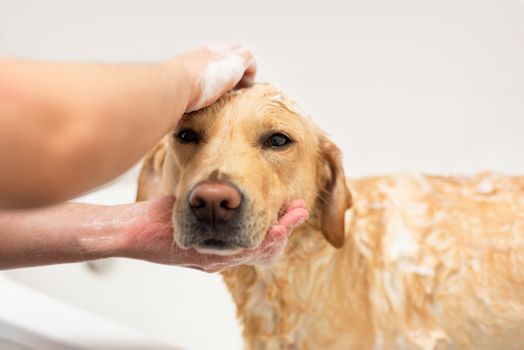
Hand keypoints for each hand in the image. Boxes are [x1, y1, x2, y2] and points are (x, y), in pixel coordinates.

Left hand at [124, 197, 308, 271]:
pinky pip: (242, 253)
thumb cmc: (159, 215)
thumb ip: (213, 199)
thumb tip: (228, 182)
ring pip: (259, 250)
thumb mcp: (192, 204)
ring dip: (281, 233)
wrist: (131, 230)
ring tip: (296, 216)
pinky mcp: (207, 260)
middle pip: (265, 246)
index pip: (260, 237)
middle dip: (286, 227)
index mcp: (221, 245)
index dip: (279, 223)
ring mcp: (216, 259)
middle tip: (301, 210)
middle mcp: (222, 255)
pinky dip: (263, 241)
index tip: (293, 205)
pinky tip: (275, 228)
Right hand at [170, 43, 256, 111]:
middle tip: (233, 85)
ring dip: (243, 70)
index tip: (218, 82)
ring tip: (240, 88)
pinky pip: (250, 62)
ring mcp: (223, 55)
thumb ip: (181, 91)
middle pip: (228, 48)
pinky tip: (243, 89)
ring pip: (241, 53)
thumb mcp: (177, 87)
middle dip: (233, 65)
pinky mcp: (236, 62)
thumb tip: (177, 105)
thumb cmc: (172, 89)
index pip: (211, 55)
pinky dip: (249, 75)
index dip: (218, 66)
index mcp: (195, 57)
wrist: (175, 83)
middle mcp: (209, 52)